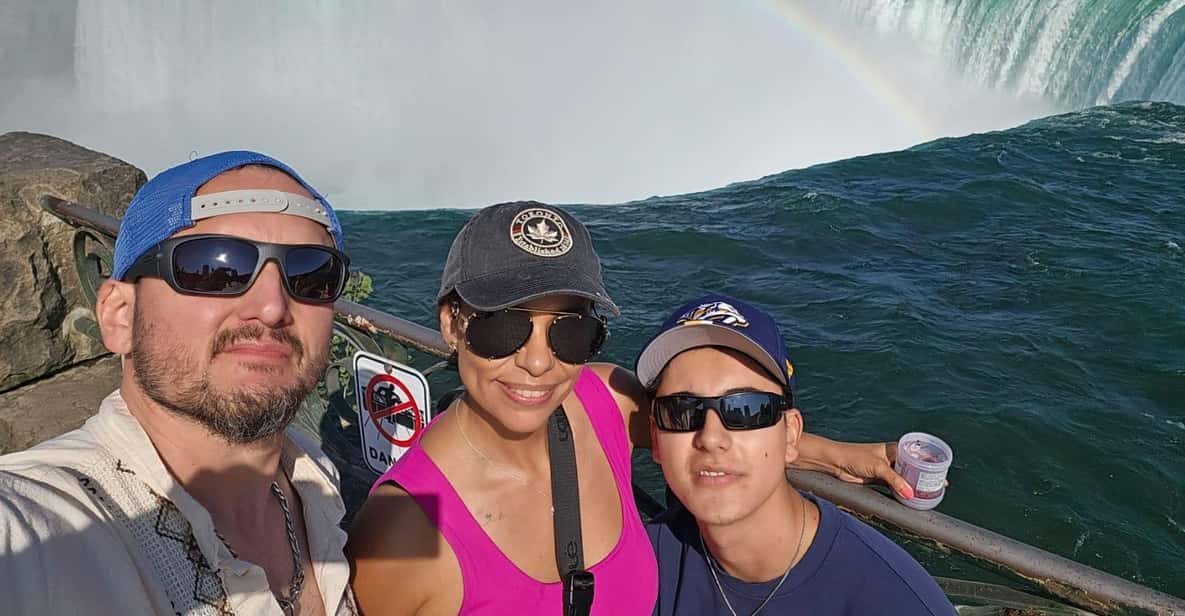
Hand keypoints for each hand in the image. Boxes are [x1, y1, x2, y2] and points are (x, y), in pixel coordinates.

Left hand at [794, 434, 930, 499]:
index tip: (942, 471)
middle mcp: (892, 458)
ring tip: (929, 493)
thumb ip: (895, 480)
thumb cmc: (855, 457)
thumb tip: (910, 494)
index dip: (930, 462)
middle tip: (939, 485)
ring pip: (905, 478)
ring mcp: (886, 470)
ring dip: (914, 485)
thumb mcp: (878, 467)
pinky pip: (896, 487)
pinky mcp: (879, 480)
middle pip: (913, 468)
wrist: (836, 463)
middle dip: (925, 476)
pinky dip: (903, 491)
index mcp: (895, 449)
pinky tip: (911, 498)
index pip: (917, 455)